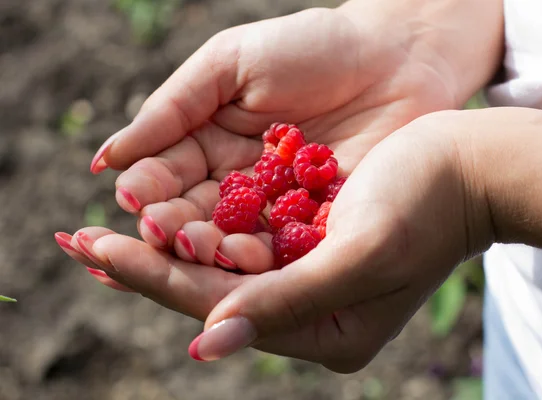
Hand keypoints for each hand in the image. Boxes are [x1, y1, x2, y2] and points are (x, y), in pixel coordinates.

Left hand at [57, 108, 496, 371]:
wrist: (471, 169)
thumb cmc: (428, 206)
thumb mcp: (361, 254)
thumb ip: (286, 302)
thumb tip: (205, 344)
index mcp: (325, 330)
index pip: (218, 305)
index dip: (152, 275)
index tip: (94, 248)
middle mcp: (312, 314)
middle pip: (210, 291)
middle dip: (144, 264)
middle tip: (79, 242)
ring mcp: (310, 281)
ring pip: (219, 267)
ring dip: (164, 247)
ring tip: (106, 234)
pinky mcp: (310, 249)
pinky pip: (241, 243)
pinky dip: (198, 229)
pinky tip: (163, 218)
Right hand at [88, 6, 457, 258]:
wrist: (396, 57)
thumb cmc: (311, 48)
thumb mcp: (231, 63)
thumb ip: (172, 108)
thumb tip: (107, 158)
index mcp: (207, 143)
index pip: (164, 176)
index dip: (148, 189)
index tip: (133, 199)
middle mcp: (237, 183)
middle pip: (194, 216)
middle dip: (175, 227)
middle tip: (161, 233)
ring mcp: (276, 208)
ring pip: (234, 238)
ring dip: (213, 247)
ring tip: (198, 248)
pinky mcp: (316, 226)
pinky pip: (284, 248)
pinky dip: (264, 256)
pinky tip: (246, 258)